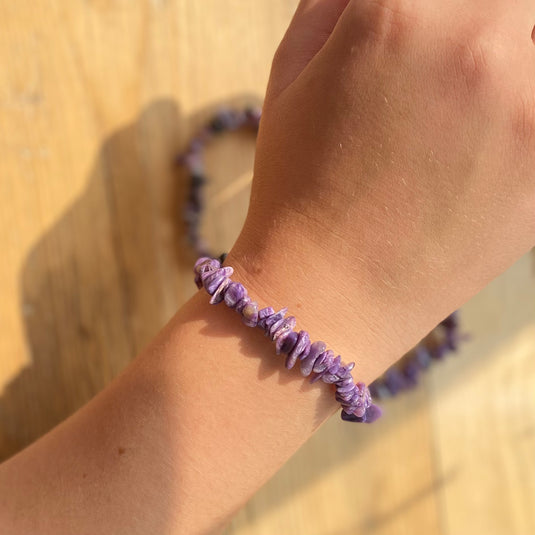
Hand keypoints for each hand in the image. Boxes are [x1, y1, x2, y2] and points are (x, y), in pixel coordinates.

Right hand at [227, 0, 534, 376]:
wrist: (328, 289)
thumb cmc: (297, 186)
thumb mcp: (291, 75)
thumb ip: (335, 2)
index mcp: (397, 13)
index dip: (422, 12)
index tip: (422, 33)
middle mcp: (478, 45)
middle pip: (504, 3)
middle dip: (474, 27)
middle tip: (446, 67)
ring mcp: (531, 106)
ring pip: (530, 37)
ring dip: (506, 58)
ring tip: (467, 105)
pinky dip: (519, 107)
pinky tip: (489, 135)